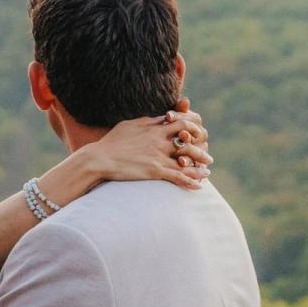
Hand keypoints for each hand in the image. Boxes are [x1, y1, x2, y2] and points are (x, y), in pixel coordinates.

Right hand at [86, 97, 211, 190]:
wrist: (99, 158)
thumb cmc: (111, 142)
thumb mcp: (130, 125)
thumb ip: (148, 121)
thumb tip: (161, 118)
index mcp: (154, 128)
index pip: (182, 122)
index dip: (194, 127)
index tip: (199, 134)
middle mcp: (159, 140)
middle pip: (189, 140)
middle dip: (202, 148)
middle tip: (208, 156)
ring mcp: (158, 155)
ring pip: (187, 159)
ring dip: (200, 166)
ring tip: (207, 172)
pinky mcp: (155, 171)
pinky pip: (178, 177)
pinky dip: (191, 182)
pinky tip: (198, 187)